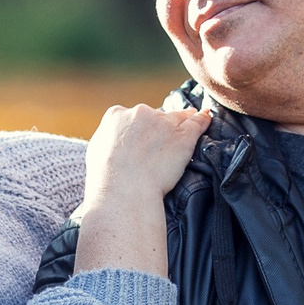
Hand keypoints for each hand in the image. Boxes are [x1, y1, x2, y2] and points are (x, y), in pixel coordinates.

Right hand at [82, 104, 210, 207]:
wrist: (124, 191)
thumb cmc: (105, 178)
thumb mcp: (96, 152)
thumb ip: (107, 140)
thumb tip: (114, 141)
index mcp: (115, 115)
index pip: (132, 116)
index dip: (139, 127)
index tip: (143, 137)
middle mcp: (140, 113)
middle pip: (154, 115)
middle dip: (158, 126)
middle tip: (161, 143)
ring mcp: (163, 123)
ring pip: (177, 116)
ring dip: (184, 118)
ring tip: (192, 117)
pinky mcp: (183, 136)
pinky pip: (197, 122)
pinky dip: (203, 119)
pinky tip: (207, 117)